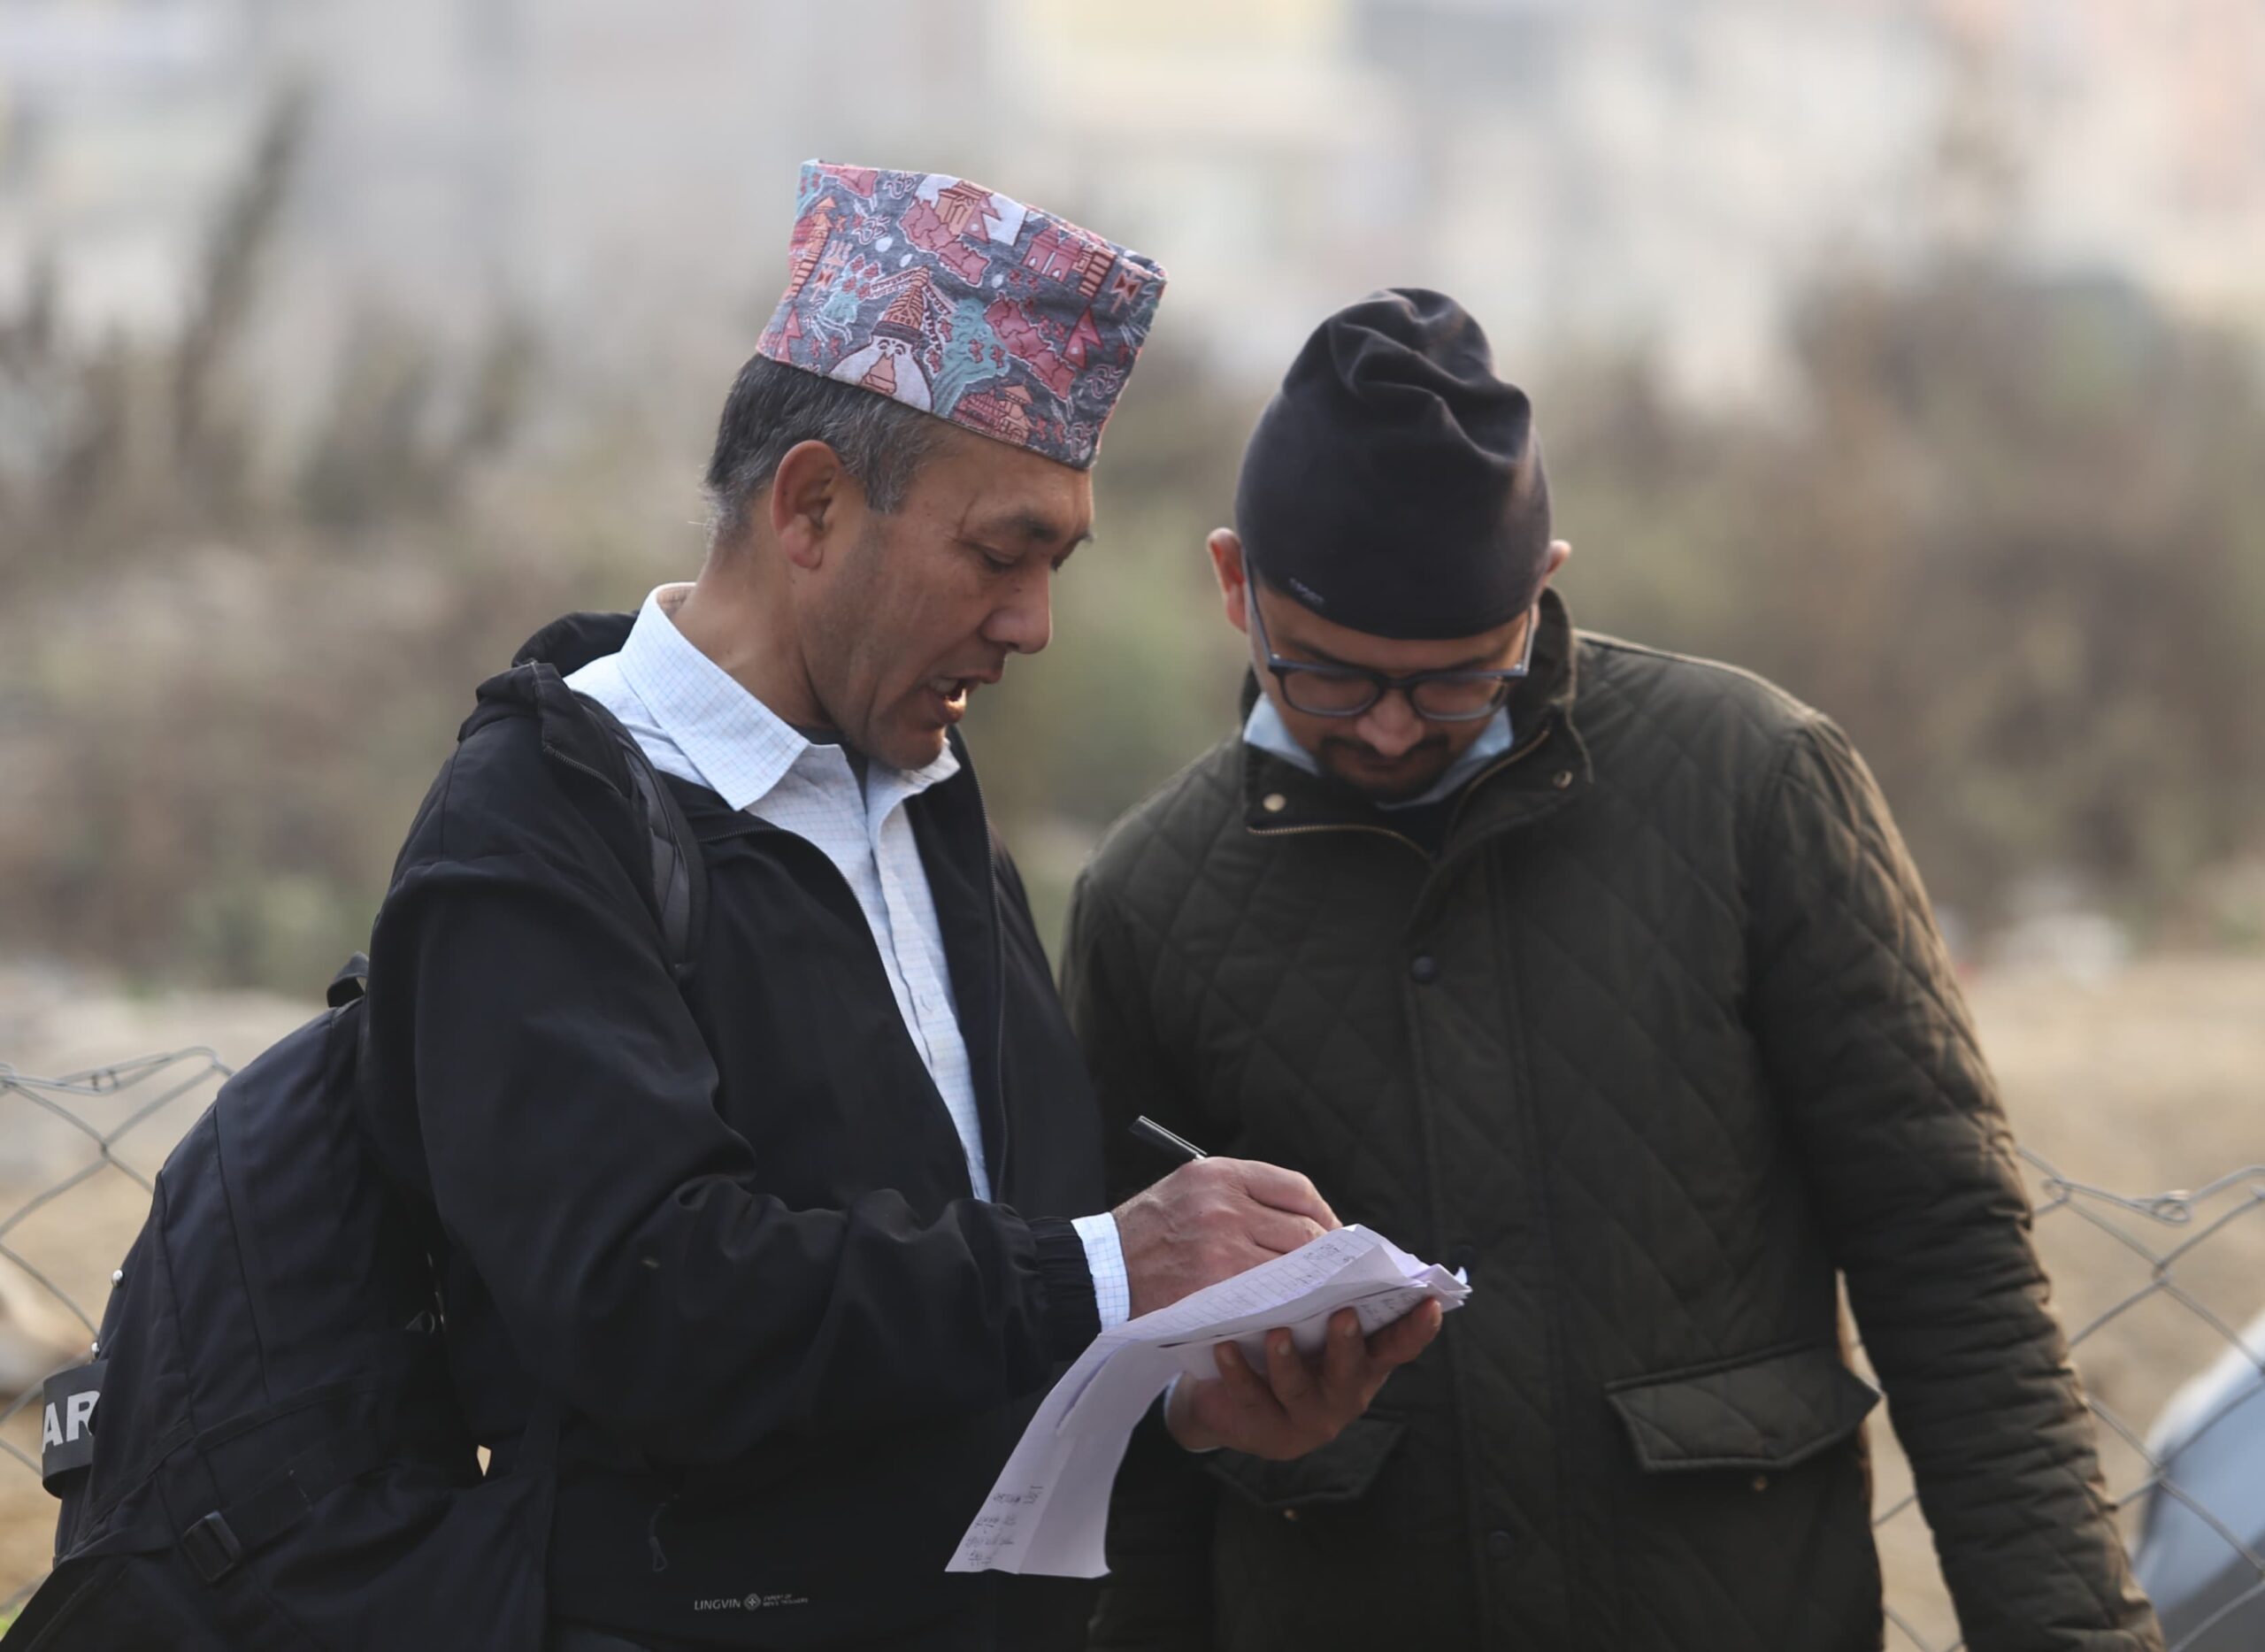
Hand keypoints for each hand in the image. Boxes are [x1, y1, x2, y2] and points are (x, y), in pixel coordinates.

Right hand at [1113, 1157, 1337, 1318]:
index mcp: (1218, 1175)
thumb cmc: (1143, 1236)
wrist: (1100, 1273)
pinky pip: (1272, 1296)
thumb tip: (1298, 1219)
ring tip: (1319, 1296)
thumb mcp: (1185, 1191)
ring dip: (1313, 1285)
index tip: (1332, 1235)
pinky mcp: (1217, 1286)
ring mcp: (1222, 1247)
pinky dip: (1289, 1305)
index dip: (1323, 1214)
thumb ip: (1237, 1196)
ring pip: (1295, 1266)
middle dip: (1326, 1256)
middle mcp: (1224, 1204)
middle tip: (1334, 1275)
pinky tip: (1293, 1313)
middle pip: (1304, 1229)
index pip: (1296, 1188)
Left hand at [1165, 1300, 1443, 1459]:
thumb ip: (1332, 1294)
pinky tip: (1225, 1349)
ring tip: (1276, 1333)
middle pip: (1353, 1371)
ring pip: (1300, 1390)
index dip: (1417, 1328)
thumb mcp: (1312, 1318)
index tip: (1429, 1302)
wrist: (1227, 1392)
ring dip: (1288, 1361)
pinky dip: (1239, 1373)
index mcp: (1364, 1360)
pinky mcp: (1265, 1429)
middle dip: (1348, 1344)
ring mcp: (1306, 1416)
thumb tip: (1338, 1241)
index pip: (1398, 1345)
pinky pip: (1251, 1399)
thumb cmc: (1282, 1339)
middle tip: (1342, 1314)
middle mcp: (1343, 1392)